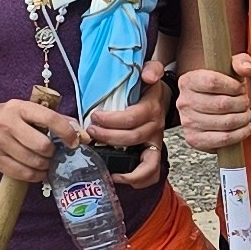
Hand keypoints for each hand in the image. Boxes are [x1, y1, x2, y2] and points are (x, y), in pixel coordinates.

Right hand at [0, 93, 75, 184]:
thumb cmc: (6, 118)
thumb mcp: (26, 110)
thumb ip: (53, 119)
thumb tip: (82, 134)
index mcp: (19, 107)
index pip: (50, 119)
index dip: (67, 132)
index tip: (74, 142)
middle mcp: (6, 123)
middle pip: (42, 146)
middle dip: (53, 153)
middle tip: (53, 153)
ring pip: (34, 162)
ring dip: (45, 165)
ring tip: (46, 161)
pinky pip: (22, 174)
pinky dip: (36, 175)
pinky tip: (38, 171)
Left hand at [85, 52, 167, 188]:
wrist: (160, 98)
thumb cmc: (147, 87)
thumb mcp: (150, 72)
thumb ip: (152, 69)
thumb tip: (149, 75)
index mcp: (152, 109)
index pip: (132, 118)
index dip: (111, 120)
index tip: (94, 117)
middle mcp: (155, 128)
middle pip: (132, 139)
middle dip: (108, 137)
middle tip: (90, 133)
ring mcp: (154, 143)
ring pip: (144, 162)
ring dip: (121, 163)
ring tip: (101, 158)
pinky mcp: (151, 154)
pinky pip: (150, 174)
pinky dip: (136, 180)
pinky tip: (116, 175)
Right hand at [177, 54, 250, 151]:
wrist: (208, 108)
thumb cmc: (220, 88)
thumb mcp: (229, 68)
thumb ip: (240, 62)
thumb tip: (246, 69)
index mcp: (188, 81)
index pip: (213, 82)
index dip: (233, 86)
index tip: (240, 88)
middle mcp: (184, 102)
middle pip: (222, 104)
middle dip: (241, 103)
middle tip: (244, 102)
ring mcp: (187, 122)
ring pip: (226, 122)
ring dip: (243, 118)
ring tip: (245, 114)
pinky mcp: (195, 139)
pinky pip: (224, 139)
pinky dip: (240, 134)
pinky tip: (245, 127)